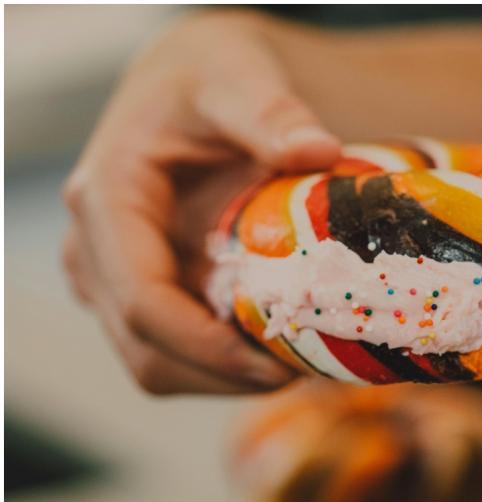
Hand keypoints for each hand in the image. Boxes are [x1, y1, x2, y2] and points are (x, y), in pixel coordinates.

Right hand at [62, 10, 340, 393]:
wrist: (197, 86)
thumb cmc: (212, 76)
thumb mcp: (240, 75)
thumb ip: (271, 113)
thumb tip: (317, 152)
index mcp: (107, 198)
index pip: (144, 301)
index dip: (208, 350)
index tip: (279, 366)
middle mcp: (96, 248)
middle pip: (148, 350)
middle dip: (224, 376)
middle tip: (306, 372)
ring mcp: (113, 277)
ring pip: (158, 364)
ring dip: (226, 378)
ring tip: (299, 363)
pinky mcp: (141, 291)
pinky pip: (175, 352)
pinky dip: (224, 363)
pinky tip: (277, 346)